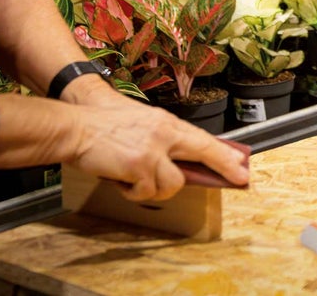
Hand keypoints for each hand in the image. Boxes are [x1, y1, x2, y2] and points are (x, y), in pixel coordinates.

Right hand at [66, 95, 248, 201]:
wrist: (76, 126)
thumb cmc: (104, 127)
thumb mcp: (143, 124)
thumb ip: (165, 140)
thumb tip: (186, 161)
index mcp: (166, 123)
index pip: (202, 139)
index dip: (224, 154)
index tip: (241, 165)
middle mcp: (163, 133)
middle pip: (204, 152)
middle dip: (224, 167)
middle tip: (239, 178)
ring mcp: (152, 150)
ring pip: (173, 183)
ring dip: (154, 188)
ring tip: (135, 178)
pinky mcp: (139, 166)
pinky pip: (146, 192)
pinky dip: (133, 192)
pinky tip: (122, 178)